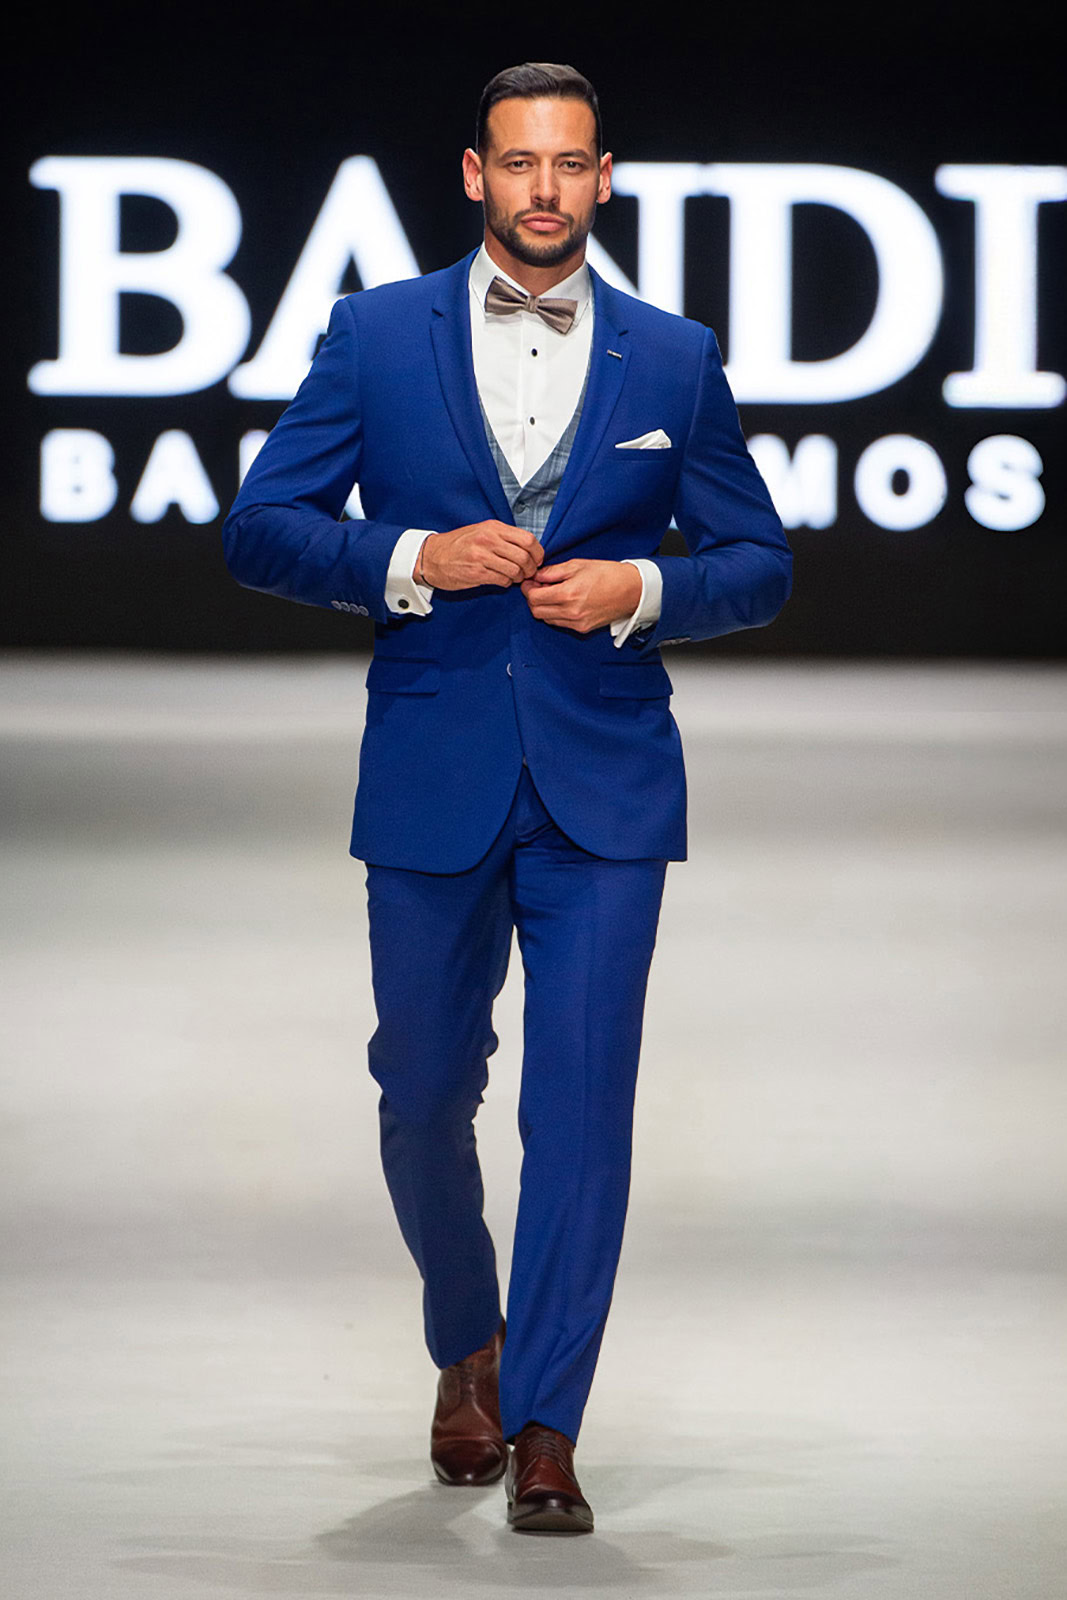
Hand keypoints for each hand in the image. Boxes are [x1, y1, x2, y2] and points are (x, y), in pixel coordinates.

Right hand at [420, 521, 542, 590]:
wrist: (431, 557)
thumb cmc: (458, 545)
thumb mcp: (481, 531)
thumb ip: (504, 536)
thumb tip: (529, 548)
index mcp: (493, 527)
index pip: (528, 539)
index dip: (538, 552)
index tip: (536, 559)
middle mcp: (488, 540)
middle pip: (524, 556)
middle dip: (530, 568)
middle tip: (528, 573)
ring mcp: (481, 557)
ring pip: (515, 570)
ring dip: (519, 577)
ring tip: (514, 577)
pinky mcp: (476, 573)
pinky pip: (502, 580)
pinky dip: (506, 583)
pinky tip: (501, 580)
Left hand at [521, 559, 642, 633]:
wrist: (632, 590)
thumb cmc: (608, 574)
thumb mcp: (578, 565)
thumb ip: (553, 572)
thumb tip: (536, 576)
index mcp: (568, 594)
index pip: (534, 598)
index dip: (528, 589)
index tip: (529, 581)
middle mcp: (571, 612)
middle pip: (536, 611)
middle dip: (533, 599)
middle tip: (537, 587)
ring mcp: (577, 623)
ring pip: (546, 619)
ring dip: (544, 607)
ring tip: (551, 593)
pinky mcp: (583, 628)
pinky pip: (560, 623)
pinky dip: (555, 614)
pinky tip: (562, 602)